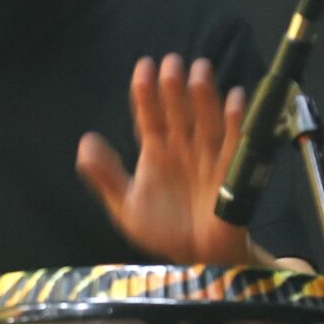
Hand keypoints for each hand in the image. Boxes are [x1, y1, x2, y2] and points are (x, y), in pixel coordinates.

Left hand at [76, 54, 255, 268]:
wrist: (199, 261)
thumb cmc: (164, 232)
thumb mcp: (126, 208)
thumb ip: (106, 177)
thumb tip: (85, 144)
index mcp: (156, 151)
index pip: (149, 114)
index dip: (145, 92)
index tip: (143, 66)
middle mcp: (182, 147)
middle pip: (177, 111)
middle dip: (174, 87)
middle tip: (172, 62)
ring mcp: (208, 155)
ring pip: (205, 119)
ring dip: (204, 95)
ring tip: (199, 71)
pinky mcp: (232, 169)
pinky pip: (236, 141)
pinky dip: (238, 121)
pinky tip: (235, 98)